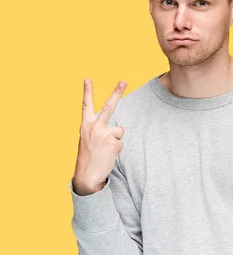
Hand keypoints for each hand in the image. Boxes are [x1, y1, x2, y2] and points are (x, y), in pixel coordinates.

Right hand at [72, 78, 127, 195]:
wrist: (87, 176)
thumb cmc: (88, 157)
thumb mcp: (87, 139)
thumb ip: (97, 129)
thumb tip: (116, 129)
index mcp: (85, 125)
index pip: (86, 105)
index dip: (87, 92)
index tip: (88, 78)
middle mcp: (94, 127)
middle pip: (109, 107)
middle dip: (117, 92)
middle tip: (124, 80)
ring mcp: (105, 134)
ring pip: (119, 131)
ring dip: (115, 140)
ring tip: (105, 150)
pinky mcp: (114, 143)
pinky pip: (121, 142)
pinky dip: (117, 149)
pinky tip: (108, 155)